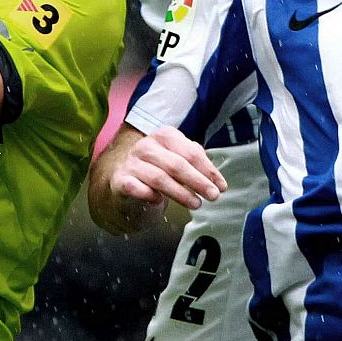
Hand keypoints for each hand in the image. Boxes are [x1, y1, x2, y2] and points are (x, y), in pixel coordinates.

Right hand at [111, 126, 226, 210]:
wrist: (125, 176)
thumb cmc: (158, 167)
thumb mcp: (177, 159)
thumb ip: (197, 165)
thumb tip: (217, 182)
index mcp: (164, 135)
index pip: (190, 152)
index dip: (208, 170)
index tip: (221, 186)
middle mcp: (146, 145)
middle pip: (177, 164)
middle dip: (198, 182)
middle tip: (213, 196)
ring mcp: (131, 162)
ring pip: (159, 178)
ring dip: (180, 193)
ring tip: (196, 204)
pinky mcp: (120, 179)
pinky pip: (136, 188)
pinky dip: (149, 195)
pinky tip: (159, 201)